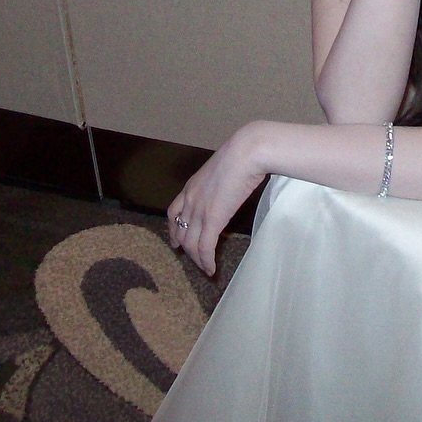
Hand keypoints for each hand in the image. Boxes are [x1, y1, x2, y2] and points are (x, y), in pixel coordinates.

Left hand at [167, 124, 267, 276]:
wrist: (247, 152)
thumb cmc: (243, 154)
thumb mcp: (223, 168)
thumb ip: (220, 181)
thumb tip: (231, 186)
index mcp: (191, 186)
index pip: (174, 212)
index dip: (173, 229)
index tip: (176, 241)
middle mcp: (190, 199)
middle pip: (181, 232)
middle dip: (186, 249)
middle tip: (194, 261)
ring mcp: (199, 210)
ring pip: (191, 244)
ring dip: (198, 260)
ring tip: (206, 269)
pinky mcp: (212, 219)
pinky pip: (205, 247)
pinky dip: (206, 261)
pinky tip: (211, 269)